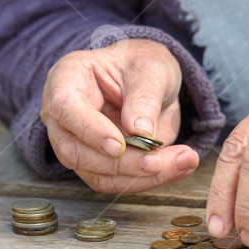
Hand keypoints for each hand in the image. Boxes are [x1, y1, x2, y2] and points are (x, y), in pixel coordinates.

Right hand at [41, 38, 198, 191]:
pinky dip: (148, 180)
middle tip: (162, 160)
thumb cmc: (142, 66)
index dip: (90, 131)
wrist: (150, 80)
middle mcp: (65, 116)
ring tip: (183, 161)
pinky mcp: (98, 165)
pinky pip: (118, 182)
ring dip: (141, 177)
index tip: (119, 145)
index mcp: (67, 79)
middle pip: (77, 152)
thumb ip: (145, 97)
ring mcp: (78, 144)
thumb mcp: (151, 69)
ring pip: (98, 175)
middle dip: (123, 163)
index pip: (65, 108)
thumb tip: (140, 133)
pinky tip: (177, 167)